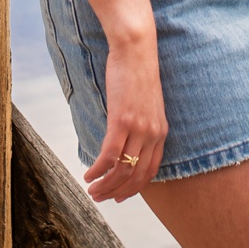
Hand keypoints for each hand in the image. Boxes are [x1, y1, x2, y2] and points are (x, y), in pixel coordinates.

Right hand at [83, 35, 165, 202]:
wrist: (136, 50)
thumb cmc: (137, 73)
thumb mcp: (146, 104)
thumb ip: (141, 124)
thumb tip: (127, 139)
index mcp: (160, 132)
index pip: (150, 171)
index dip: (135, 189)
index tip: (120, 197)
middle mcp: (152, 134)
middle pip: (136, 176)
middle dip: (117, 192)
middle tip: (100, 198)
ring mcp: (138, 129)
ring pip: (122, 170)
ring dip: (105, 185)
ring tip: (91, 190)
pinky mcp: (122, 121)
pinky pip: (109, 155)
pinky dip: (98, 169)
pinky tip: (88, 173)